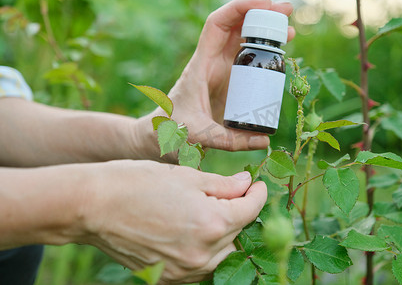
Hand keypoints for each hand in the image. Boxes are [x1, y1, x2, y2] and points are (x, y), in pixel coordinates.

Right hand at [80, 160, 266, 282]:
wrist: (94, 206)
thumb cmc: (138, 183)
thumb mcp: (187, 176)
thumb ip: (224, 185)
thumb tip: (247, 184)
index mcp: (212, 223)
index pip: (251, 210)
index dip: (258, 194)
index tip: (257, 185)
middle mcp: (203, 253)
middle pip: (238, 233)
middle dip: (241, 212)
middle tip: (234, 195)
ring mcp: (184, 270)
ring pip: (222, 254)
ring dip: (225, 234)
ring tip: (213, 213)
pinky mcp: (168, 277)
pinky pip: (199, 267)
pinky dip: (205, 250)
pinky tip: (194, 232)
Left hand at [138, 0, 294, 152]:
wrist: (161, 134)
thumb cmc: (172, 129)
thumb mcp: (199, 134)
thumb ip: (229, 140)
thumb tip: (265, 141)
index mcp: (201, 65)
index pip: (217, 25)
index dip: (239, 9)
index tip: (264, 6)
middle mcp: (211, 62)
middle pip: (235, 27)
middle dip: (260, 15)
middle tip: (287, 13)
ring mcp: (220, 70)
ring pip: (243, 40)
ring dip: (264, 31)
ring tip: (289, 31)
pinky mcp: (227, 81)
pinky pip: (246, 58)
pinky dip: (263, 51)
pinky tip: (279, 53)